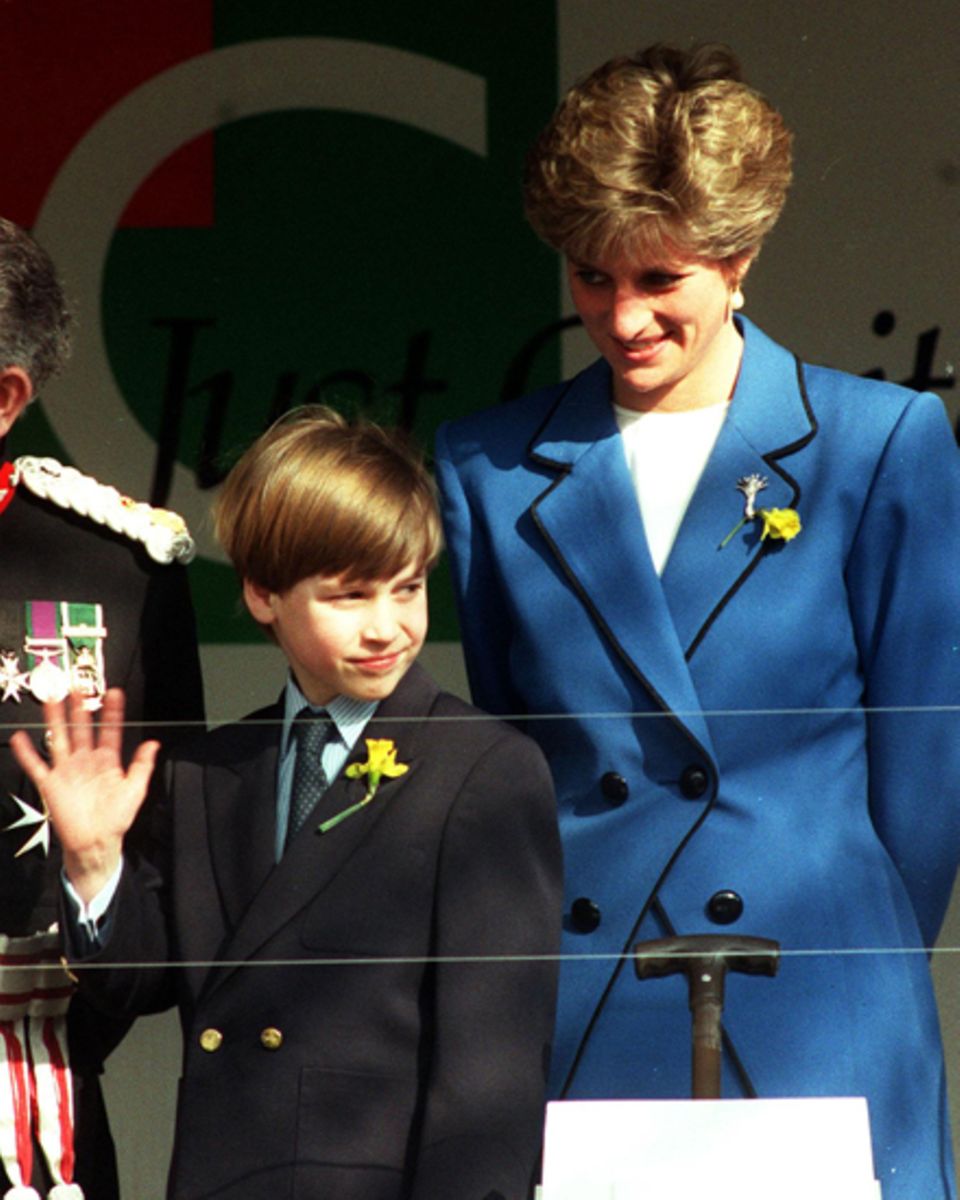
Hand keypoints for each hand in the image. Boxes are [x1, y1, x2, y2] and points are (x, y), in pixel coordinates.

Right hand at [10, 688, 158, 903]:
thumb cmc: (116, 819)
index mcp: (107, 762)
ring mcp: (67, 771)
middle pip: (82, 729)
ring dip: (55, 720)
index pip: (110, 730)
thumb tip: (154, 743)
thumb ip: (143, 765)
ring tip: (51, 699)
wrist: (96, 843)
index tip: (114, 693)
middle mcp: (86, 762)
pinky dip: (27, 752)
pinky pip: (37, 765)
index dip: (112, 712)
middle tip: (77, 687)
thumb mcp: (135, 790)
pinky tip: (21, 737)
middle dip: (80, 708)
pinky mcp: (51, 785)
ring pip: (60, 739)